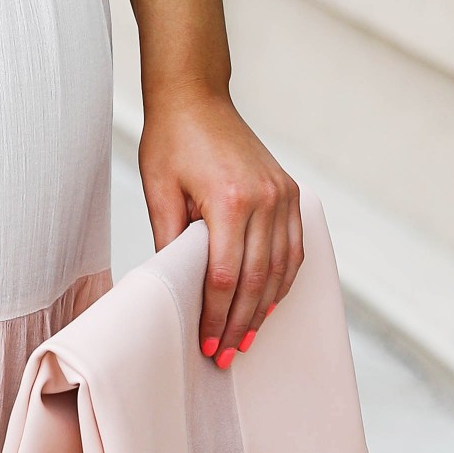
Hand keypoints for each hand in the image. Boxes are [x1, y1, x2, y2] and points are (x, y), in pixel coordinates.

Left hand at [141, 87, 302, 366]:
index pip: (226, 276)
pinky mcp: (290, 192)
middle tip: (227, 355)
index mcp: (230, 200)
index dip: (217, 316)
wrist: (196, 97)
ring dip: (265, 308)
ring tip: (247, 338)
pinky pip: (294, 247)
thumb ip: (170, 242)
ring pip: (283, 268)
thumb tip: (175, 290)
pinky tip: (268, 301)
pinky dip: (284, 279)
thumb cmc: (171, 141)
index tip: (208, 344)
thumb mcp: (159, 191)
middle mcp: (265, 199)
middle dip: (241, 323)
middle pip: (257, 279)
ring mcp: (283, 195)